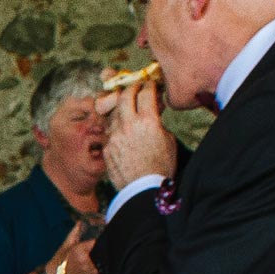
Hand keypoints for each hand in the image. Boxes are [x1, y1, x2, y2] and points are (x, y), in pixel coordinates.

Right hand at [40, 220, 99, 273]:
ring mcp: (88, 269)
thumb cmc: (60, 258)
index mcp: (79, 250)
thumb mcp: (66, 243)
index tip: (105, 235)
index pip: (97, 242)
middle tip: (106, 243)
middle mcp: (84, 260)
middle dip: (105, 247)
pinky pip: (101, 268)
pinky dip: (102, 264)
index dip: (102, 238)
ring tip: (104, 252)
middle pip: (103, 251)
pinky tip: (99, 261)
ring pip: (103, 260)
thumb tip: (81, 221)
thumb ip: (75, 232)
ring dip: (104, 256)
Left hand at [97, 76, 176, 190]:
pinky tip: (122, 131)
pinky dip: (116, 128)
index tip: (149, 84)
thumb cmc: (161, 166)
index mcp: (147, 121)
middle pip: (124, 97)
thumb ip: (158, 123)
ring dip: (121, 109)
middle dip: (130, 89)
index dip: (148, 85)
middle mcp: (128, 125)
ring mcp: (114, 136)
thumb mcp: (168, 140)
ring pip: (114, 114)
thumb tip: (153, 113)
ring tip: (128, 111)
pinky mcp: (106, 147)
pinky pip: (109, 131)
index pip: (145, 93)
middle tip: (135, 88)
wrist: (143, 189)